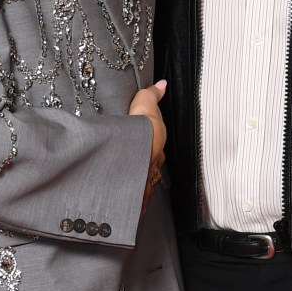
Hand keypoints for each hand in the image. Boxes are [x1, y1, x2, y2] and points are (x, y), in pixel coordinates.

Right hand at [129, 80, 166, 210]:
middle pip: (152, 169)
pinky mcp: (136, 191)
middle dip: (145, 171)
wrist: (137, 148)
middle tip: (135, 172)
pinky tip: (129, 206)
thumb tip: (162, 84)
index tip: (145, 152)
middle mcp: (154, 165)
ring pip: (145, 184)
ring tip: (129, 190)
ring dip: (139, 186)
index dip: (151, 150)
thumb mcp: (145, 104)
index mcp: (157, 146)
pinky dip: (135, 202)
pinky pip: (137, 198)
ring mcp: (146, 179)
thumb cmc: (142, 128)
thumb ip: (153, 95)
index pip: (157, 150)